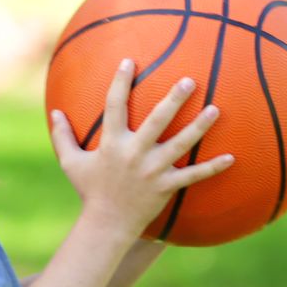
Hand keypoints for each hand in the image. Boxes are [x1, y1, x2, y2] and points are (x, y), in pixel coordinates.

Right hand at [49, 58, 234, 236]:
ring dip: (199, 127)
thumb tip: (54, 112)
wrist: (106, 224)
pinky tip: (231, 158)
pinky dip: (212, 168)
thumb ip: (63, 136)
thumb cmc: (90, 191)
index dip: (121, 83)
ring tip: (216, 109)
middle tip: (188, 80)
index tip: (130, 61)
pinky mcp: (167, 187)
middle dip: (173, 100)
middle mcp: (134, 154)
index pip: (114, 107)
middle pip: (156, 121)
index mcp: (112, 143)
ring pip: (180, 145)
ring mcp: (153, 171)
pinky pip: (194, 176)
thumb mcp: (71, 163)